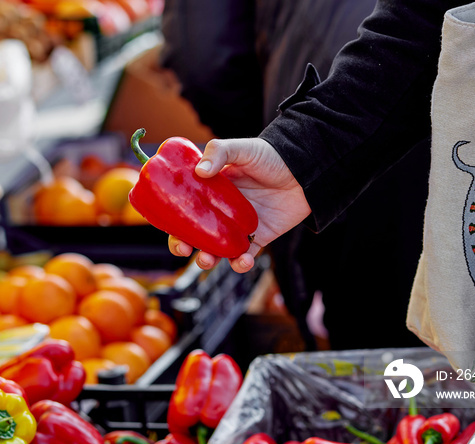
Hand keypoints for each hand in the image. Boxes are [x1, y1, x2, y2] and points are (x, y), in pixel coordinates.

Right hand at [168, 137, 310, 272]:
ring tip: (207, 260)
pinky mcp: (259, 238)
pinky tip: (243, 261)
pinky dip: (241, 264)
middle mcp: (221, 211)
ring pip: (217, 250)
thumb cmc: (271, 155)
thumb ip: (219, 152)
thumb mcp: (242, 148)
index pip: (185, 208)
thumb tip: (199, 171)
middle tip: (184, 250)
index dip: (173, 220)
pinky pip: (245, 257)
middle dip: (185, 246)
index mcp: (211, 191)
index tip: (169, 228)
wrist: (306, 169)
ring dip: (208, 260)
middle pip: (195, 233)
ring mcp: (239, 227)